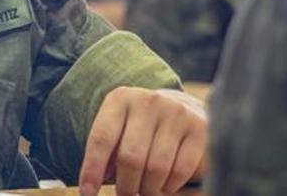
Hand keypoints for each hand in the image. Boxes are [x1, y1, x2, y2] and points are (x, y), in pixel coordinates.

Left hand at [79, 87, 207, 195]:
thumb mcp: (119, 133)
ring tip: (144, 190)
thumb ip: (105, 156)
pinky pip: (179, 171)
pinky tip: (164, 185)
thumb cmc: (141, 130)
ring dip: (148, 190)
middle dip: (125, 186)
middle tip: (126, 194)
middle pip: (130, 158)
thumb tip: (91, 187)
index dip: (92, 170)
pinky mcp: (199, 128)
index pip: (102, 138)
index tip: (87, 194)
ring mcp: (176, 113)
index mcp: (121, 99)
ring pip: (156, 168)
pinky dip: (169, 187)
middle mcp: (149, 101)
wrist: (183, 110)